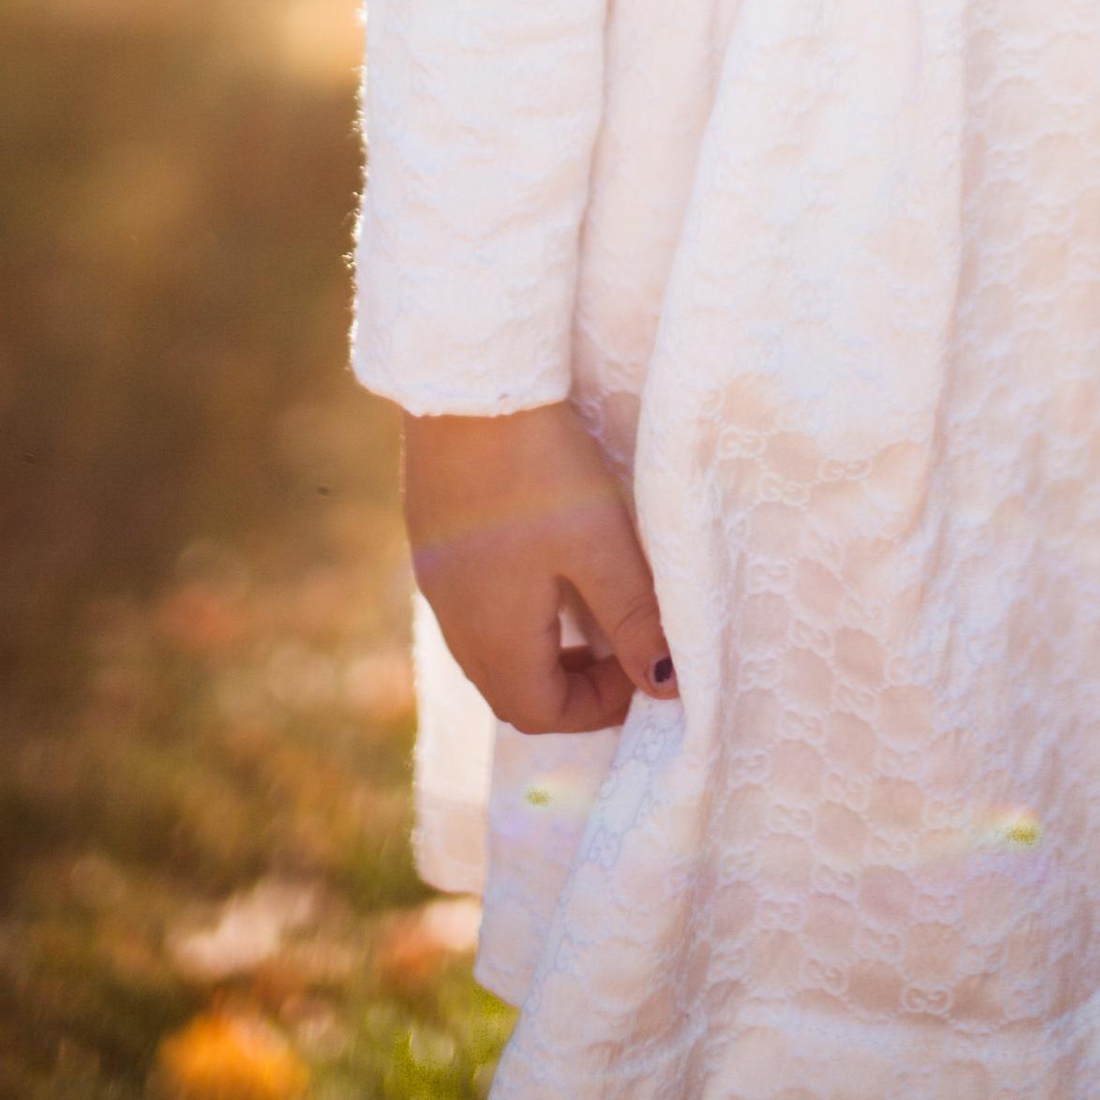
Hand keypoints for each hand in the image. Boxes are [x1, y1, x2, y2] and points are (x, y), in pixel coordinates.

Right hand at [402, 401, 676, 734]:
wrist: (466, 387)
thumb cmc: (540, 470)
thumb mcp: (602, 547)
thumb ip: (635, 621)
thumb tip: (667, 687)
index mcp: (495, 636)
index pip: (542, 712)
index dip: (599, 707)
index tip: (643, 670)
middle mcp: (456, 622)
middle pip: (512, 691)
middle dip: (571, 686)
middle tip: (623, 652)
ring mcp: (438, 584)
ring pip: (490, 651)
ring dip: (544, 651)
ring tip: (592, 610)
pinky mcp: (433, 545)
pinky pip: (474, 609)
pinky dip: (517, 615)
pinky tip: (546, 567)